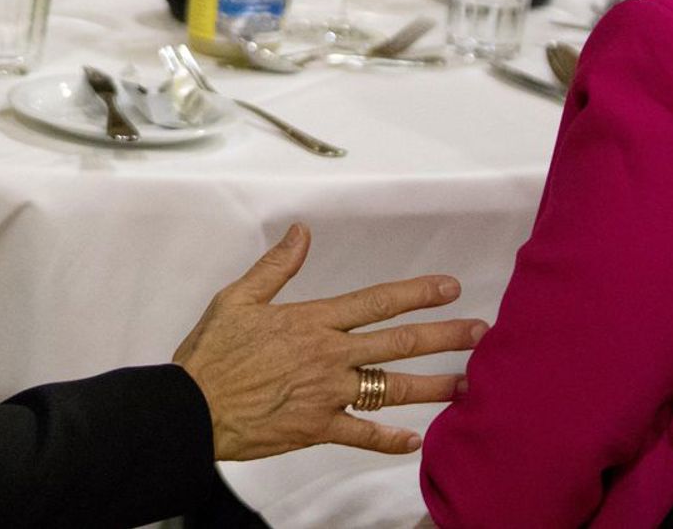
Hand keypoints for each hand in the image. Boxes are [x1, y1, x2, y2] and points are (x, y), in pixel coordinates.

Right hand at [172, 223, 483, 460]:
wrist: (193, 407)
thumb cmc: (212, 352)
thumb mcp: (238, 298)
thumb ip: (276, 267)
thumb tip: (302, 232)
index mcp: (312, 321)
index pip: (375, 302)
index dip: (416, 293)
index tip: (449, 287)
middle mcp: (329, 355)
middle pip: (397, 343)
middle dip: (443, 336)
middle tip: (480, 333)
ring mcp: (328, 394)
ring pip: (392, 389)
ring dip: (434, 386)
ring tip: (468, 384)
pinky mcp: (318, 428)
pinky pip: (363, 434)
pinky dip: (391, 439)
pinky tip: (416, 439)